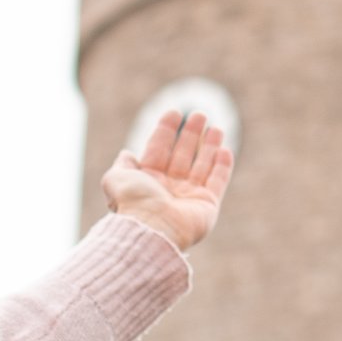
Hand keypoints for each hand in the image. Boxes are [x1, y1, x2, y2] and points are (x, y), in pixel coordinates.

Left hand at [104, 108, 235, 251]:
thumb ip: (122, 165)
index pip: (159, 149)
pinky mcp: (207, 205)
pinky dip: (222, 167)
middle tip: (199, 114)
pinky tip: (225, 150)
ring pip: (202, 166)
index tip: (174, 112)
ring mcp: (189, 197)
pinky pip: (217, 182)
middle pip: (182, 155)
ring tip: (216, 128)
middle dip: (191, 134)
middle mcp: (169, 188)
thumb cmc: (133, 203)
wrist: (152, 228)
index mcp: (148, 180)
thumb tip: (127, 154)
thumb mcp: (116, 178)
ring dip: (209, 146)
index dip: (166, 130)